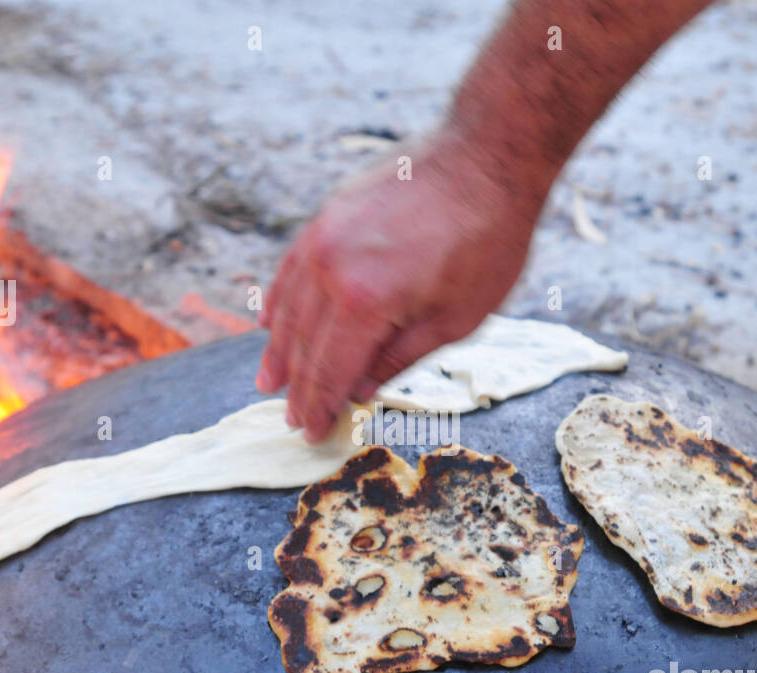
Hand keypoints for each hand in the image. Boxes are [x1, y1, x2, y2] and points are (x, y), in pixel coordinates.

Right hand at [255, 130, 545, 441]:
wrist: (487, 155)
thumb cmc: (486, 240)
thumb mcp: (456, 319)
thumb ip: (401, 358)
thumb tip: (360, 390)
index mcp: (366, 302)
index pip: (330, 371)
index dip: (320, 407)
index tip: (312, 433)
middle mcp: (331, 269)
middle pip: (303, 344)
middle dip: (298, 388)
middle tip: (291, 419)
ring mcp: (323, 237)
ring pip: (288, 308)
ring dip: (279, 350)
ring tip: (269, 382)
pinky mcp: (326, 215)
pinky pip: (291, 269)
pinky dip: (279, 302)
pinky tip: (272, 325)